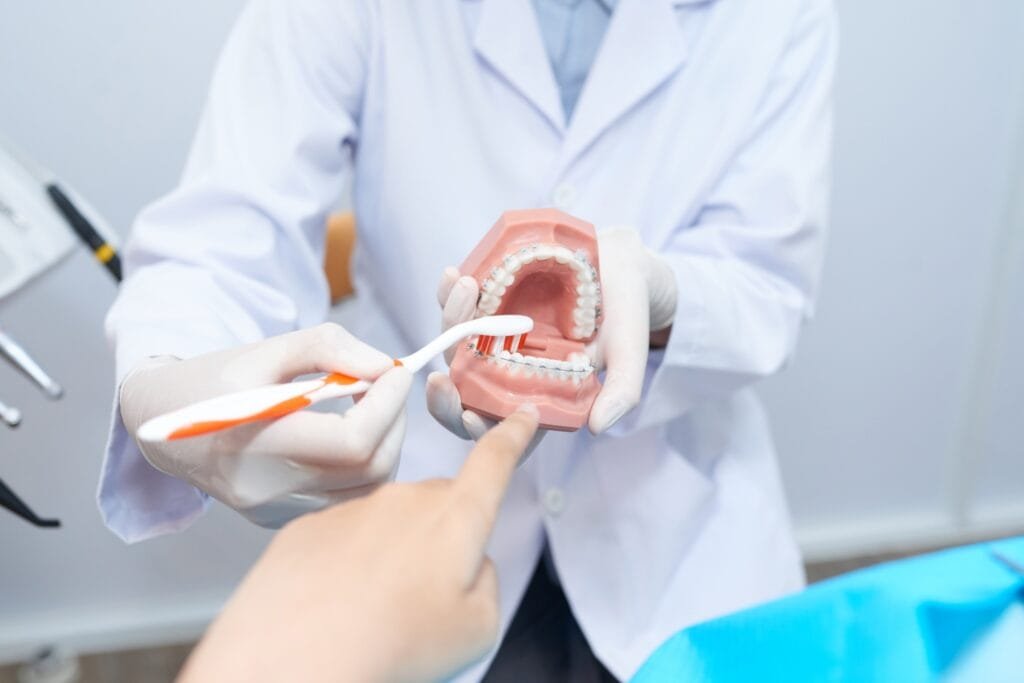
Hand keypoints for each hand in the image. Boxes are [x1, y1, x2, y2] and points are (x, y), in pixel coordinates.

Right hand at [119, 323, 411, 527]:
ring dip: (385, 444)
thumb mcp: (267, 348)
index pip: (352, 441)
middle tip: (388, 386)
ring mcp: (271, 512)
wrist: (161, 422)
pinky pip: (346, 500)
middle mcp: (262, 488)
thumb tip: (384, 367)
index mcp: (252, 440)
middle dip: (394, 421)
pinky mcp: (278, 522)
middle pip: (369, 470)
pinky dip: (365, 465)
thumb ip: (327, 347)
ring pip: (366, 491)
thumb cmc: (218, 378)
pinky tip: (350, 434)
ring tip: (370, 407)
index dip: (388, 404)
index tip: (397, 370)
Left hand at [179, 406, 540, 682]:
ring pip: (389, 521)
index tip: (522, 416)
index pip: (494, 462)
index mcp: (456, 517)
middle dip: (442, 534)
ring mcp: (354, 508)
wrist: (294, 656)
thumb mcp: (478, 627)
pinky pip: (343, 536)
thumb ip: (485, 581)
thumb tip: (467, 565)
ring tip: (374, 608)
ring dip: (391, 552)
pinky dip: (347, 563)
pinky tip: (335, 603)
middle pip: (439, 503)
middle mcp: (405, 499)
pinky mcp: (310, 526)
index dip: (512, 437)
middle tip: (428, 590)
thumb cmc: (395, 644)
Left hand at [428, 228, 676, 436]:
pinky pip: (458, 306)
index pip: (499, 427)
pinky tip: (455, 275)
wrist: (621, 266)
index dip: (478, 430)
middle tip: (437, 380)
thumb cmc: (627, 316)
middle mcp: (508, 371)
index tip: (468, 417)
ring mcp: (492, 337)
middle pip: (464, 393)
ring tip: (467, 290)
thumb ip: (620, 391)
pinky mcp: (486, 304)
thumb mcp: (630, 352)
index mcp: (537, 395)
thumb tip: (599, 426)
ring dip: (451, 324)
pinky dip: (450, 293)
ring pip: (455, 345)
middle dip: (443, 394)